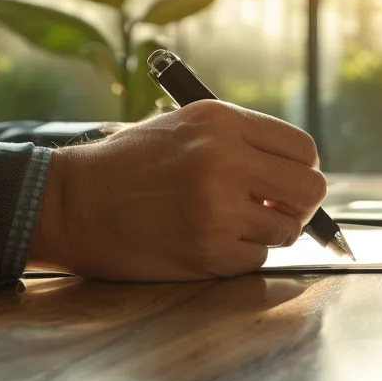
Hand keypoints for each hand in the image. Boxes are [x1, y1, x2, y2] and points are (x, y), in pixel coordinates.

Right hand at [29, 101, 328, 281]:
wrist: (71, 203)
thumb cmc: (128, 166)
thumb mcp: (183, 127)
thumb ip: (241, 142)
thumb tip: (297, 173)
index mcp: (221, 122)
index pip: (303, 149)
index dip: (301, 170)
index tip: (285, 183)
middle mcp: (225, 160)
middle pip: (310, 190)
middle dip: (299, 205)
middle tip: (274, 211)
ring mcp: (218, 208)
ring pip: (287, 230)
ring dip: (266, 233)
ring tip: (226, 225)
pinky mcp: (209, 251)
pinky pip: (256, 259)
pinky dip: (239, 256)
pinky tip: (205, 242)